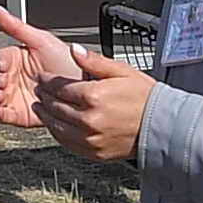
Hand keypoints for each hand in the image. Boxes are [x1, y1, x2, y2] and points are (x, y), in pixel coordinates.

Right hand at [0, 6, 78, 131]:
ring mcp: (14, 95)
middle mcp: (12, 77)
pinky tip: (4, 108)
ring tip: (2, 96)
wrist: (85, 87)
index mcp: (15, 59)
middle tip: (3, 81)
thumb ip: (17, 27)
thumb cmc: (67, 61)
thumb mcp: (42, 40)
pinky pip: (2, 114)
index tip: (3, 66)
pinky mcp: (18, 113)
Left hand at [36, 51, 151, 162]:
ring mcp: (90, 138)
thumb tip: (74, 50)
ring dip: (46, 115)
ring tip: (42, 107)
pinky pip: (66, 142)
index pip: (58, 87)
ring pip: (56, 126)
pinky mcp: (93, 152)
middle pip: (54, 106)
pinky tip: (56, 125)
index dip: (47, 80)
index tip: (43, 77)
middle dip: (45, 96)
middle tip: (40, 90)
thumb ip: (94, 61)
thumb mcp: (121, 71)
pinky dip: (57, 132)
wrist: (161, 125)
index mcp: (94, 96)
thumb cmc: (144, 97)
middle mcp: (89, 119)